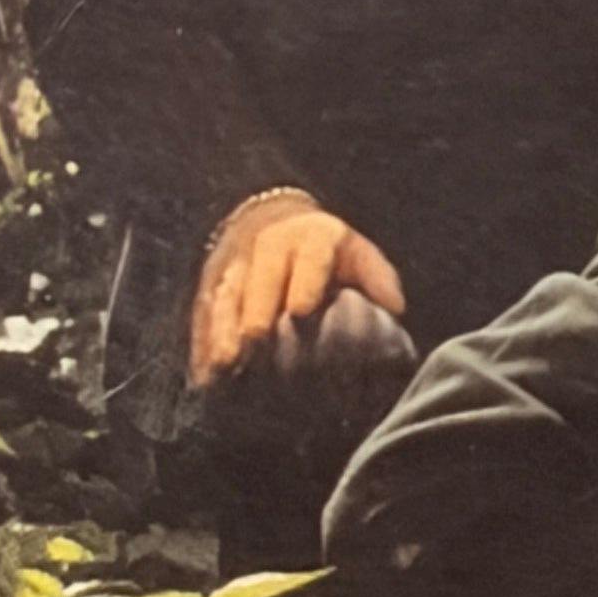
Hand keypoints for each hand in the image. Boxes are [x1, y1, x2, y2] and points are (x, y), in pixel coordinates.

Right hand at [191, 192, 405, 385]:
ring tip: (224, 365)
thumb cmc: (329, 254)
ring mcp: (236, 265)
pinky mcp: (211, 285)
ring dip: (223, 330)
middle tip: (255, 344)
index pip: (309, 257)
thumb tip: (394, 308)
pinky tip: (204, 374)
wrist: (274, 222)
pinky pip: (204, 313)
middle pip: (260, 278)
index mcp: (311, 238)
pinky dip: (203, 343)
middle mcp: (268, 247)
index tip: (301, 311)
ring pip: (227, 295)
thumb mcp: (358, 254)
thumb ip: (376, 278)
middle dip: (256, 310)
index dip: (304, 282)